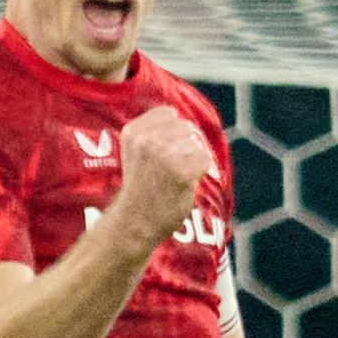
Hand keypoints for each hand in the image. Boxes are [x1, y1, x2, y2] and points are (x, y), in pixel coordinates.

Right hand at [111, 105, 213, 252]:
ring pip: (196, 143)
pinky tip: (185, 183)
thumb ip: (153, 133)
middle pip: (185, 127)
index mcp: (133, 132)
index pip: (168, 114)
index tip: (163, 153)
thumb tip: (186, 122)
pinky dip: (200, 171)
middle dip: (184, 146)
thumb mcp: (136, 152)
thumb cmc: (140, 189)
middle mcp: (146, 140)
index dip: (173, 133)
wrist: (134, 223)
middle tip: (170, 170)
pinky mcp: (180, 171)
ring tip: (175, 178)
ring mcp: (163, 154)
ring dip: (191, 159)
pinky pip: (205, 159)